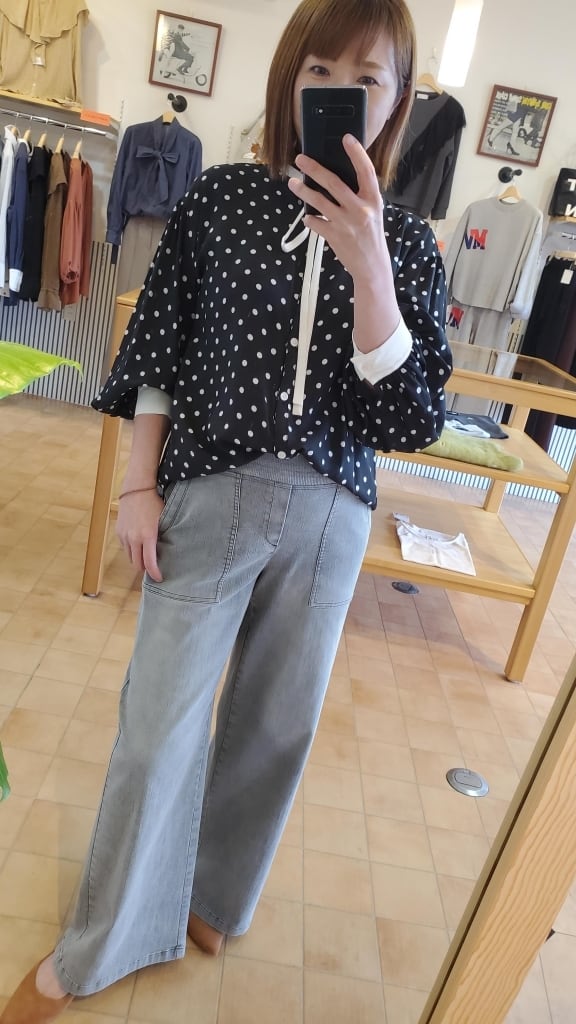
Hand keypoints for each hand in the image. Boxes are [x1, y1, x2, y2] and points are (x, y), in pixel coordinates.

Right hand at [116, 489, 164, 581]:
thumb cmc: (155, 503)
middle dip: (145, 568)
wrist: (138, 488)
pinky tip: (138, 544)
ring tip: (146, 556)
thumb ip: (162, 538)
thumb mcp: (163, 521)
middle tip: (153, 568)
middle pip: (137, 564)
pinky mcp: (119, 531)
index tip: (159, 578)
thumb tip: (166, 552)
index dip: (154, 574)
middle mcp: (134, 538)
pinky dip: (131, 549)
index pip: (149, 563)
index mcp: (148, 536)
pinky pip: (125, 547)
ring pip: (129, 557)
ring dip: (137, 559)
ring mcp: (124, 535)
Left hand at [288, 135, 389, 282]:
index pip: (366, 171)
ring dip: (303, 191)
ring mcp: (345, 223)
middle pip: (333, 183)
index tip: (346, 139)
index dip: (357, 154)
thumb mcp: (373, 212)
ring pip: (319, 202)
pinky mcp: (334, 237)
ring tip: (293, 183)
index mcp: (372, 200)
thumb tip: (338, 177)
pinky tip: (308, 217)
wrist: (372, 266)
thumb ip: (360, 196)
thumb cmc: (371, 236)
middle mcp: (359, 210)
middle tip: (300, 158)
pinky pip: (315, 223)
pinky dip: (310, 219)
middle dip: (315, 169)